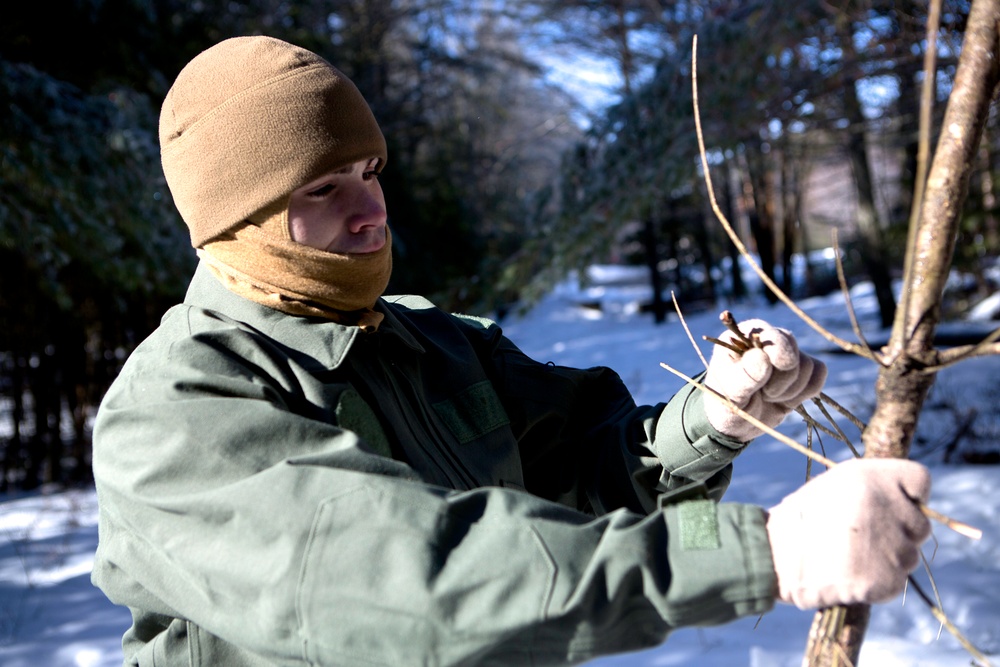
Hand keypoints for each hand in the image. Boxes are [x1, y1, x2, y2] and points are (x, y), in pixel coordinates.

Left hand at [704, 318, 825, 440]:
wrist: (736, 423)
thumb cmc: (725, 403)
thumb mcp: (730, 393)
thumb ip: (745, 375)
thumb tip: (763, 357)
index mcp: (743, 336)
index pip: (774, 338)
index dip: (777, 361)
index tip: (764, 386)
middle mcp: (767, 339)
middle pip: (794, 353)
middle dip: (783, 381)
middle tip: (763, 393)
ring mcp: (786, 353)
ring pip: (808, 366)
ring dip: (790, 390)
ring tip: (769, 396)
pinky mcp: (801, 370)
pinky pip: (819, 375)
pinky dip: (805, 392)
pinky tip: (785, 398)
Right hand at [765, 458, 932, 609]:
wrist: (772, 555)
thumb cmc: (802, 519)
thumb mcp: (836, 485)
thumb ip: (876, 488)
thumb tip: (910, 501)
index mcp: (872, 477)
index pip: (919, 479)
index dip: (909, 495)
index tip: (889, 507)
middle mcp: (887, 507)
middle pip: (920, 525)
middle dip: (897, 534)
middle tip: (861, 539)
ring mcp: (890, 545)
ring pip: (909, 557)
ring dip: (887, 561)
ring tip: (849, 557)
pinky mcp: (885, 580)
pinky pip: (895, 583)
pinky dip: (877, 584)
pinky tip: (849, 575)